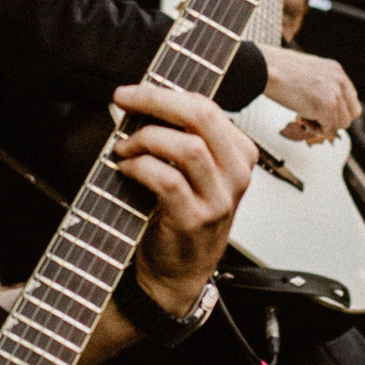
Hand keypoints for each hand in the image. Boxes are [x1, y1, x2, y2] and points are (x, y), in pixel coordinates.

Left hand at [109, 81, 253, 314]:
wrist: (178, 273)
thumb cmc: (181, 216)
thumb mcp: (194, 173)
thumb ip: (182, 137)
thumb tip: (144, 98)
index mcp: (240, 155)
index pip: (207, 107)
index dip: (165, 93)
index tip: (133, 92)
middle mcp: (236, 174)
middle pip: (202, 117)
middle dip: (156, 100)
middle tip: (124, 99)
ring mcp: (219, 199)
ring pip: (187, 147)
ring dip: (146, 139)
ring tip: (124, 147)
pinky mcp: (195, 219)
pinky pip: (167, 179)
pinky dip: (140, 167)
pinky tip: (125, 169)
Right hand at [260, 45, 360, 144]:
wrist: (266, 68)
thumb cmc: (278, 70)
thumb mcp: (307, 72)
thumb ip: (321, 84)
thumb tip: (324, 104)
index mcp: (336, 70)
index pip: (351, 98)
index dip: (338, 110)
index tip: (324, 114)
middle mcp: (340, 80)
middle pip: (351, 114)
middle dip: (334, 120)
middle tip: (314, 118)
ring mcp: (335, 93)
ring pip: (342, 124)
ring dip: (324, 125)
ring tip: (306, 117)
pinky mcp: (328, 106)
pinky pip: (329, 129)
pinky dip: (317, 130)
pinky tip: (304, 119)